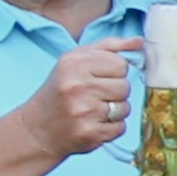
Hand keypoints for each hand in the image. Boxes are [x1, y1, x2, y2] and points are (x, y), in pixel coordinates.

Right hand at [9, 40, 136, 159]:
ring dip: (114, 111)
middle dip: (114, 92)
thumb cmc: (60, 90)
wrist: (37, 128)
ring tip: (93, 110)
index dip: (113, 72)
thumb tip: (139, 42)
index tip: (98, 78)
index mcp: (75, 63)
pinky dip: (111, 128)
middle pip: (125, 86)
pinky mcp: (89, 133)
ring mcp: (83, 111)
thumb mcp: (76, 60)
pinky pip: (120, 127)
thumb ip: (109, 47)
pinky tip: (93, 124)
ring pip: (125, 107)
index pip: (120, 64)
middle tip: (94, 96)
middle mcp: (77, 86)